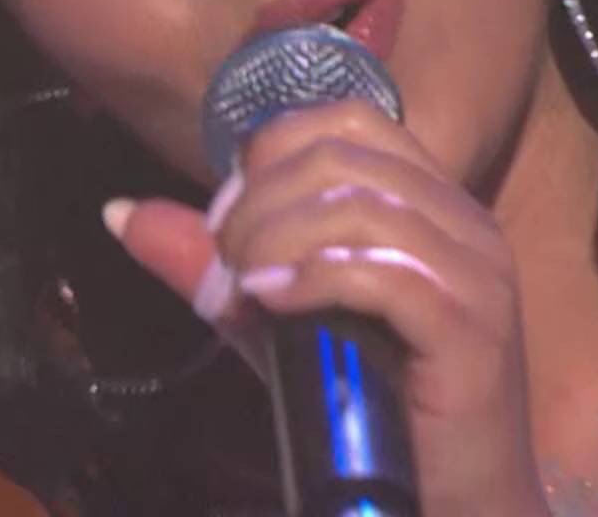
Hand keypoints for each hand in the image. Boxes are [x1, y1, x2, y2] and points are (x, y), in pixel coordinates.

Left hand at [103, 101, 550, 515]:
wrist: (448, 501)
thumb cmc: (366, 405)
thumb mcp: (277, 319)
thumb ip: (211, 263)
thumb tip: (121, 213)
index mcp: (429, 200)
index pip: (347, 119)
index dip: (270, 152)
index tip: (228, 218)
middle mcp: (463, 221)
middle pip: (342, 156)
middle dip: (259, 200)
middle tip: (226, 262)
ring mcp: (477, 274)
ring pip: (361, 206)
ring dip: (277, 238)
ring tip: (244, 286)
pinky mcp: (471, 331)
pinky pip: (384, 274)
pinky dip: (314, 278)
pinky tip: (272, 303)